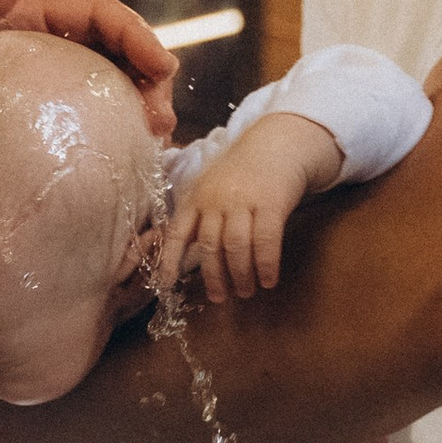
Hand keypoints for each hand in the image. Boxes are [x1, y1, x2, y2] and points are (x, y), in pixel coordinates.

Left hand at [0, 0, 177, 148]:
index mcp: (20, 18)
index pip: (94, 14)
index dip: (135, 33)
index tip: (161, 67)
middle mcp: (39, 51)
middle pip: (115, 54)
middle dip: (151, 79)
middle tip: (162, 122)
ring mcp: (38, 93)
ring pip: (108, 94)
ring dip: (139, 114)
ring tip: (154, 147)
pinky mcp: (32, 133)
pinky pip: (83, 133)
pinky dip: (111, 146)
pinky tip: (123, 173)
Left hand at [160, 109, 343, 302]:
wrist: (276, 144)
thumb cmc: (240, 173)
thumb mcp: (210, 187)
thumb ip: (197, 216)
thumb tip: (180, 255)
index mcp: (196, 197)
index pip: (176, 232)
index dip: (168, 260)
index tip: (165, 285)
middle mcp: (216, 199)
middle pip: (209, 246)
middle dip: (213, 277)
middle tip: (219, 298)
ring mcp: (244, 200)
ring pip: (236, 247)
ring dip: (241, 275)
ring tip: (245, 291)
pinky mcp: (271, 202)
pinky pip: (266, 240)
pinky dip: (266, 264)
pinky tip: (269, 280)